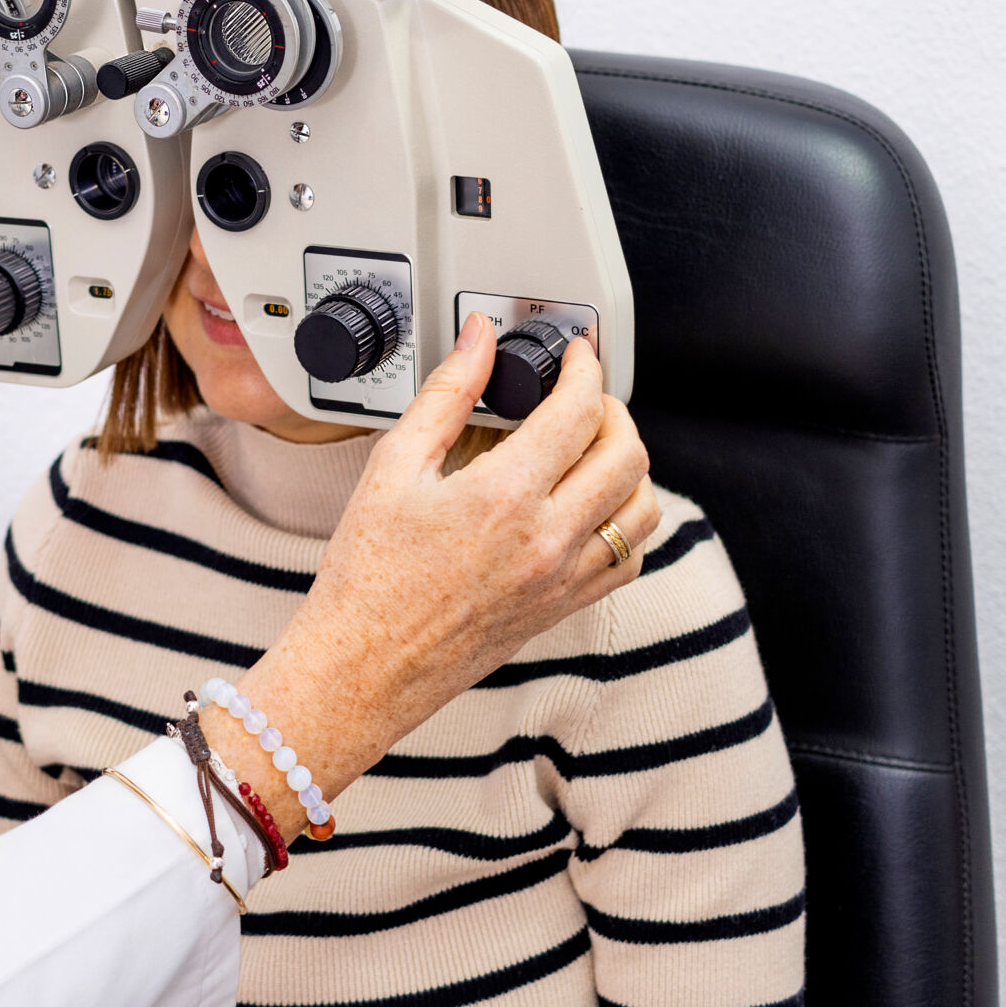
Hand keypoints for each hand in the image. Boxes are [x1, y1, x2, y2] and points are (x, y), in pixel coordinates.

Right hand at [202, 312, 658, 834]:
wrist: (363, 666)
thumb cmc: (367, 576)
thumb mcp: (394, 466)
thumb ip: (446, 394)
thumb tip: (478, 340)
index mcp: (503, 497)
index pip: (579, 411)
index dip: (585, 368)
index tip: (575, 354)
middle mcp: (546, 540)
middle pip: (627, 454)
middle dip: (614, 409)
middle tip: (583, 396)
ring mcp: (562, 579)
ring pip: (642, 508)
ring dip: (628, 465)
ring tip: (592, 447)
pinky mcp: (563, 608)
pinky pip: (628, 560)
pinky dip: (624, 523)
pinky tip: (590, 507)